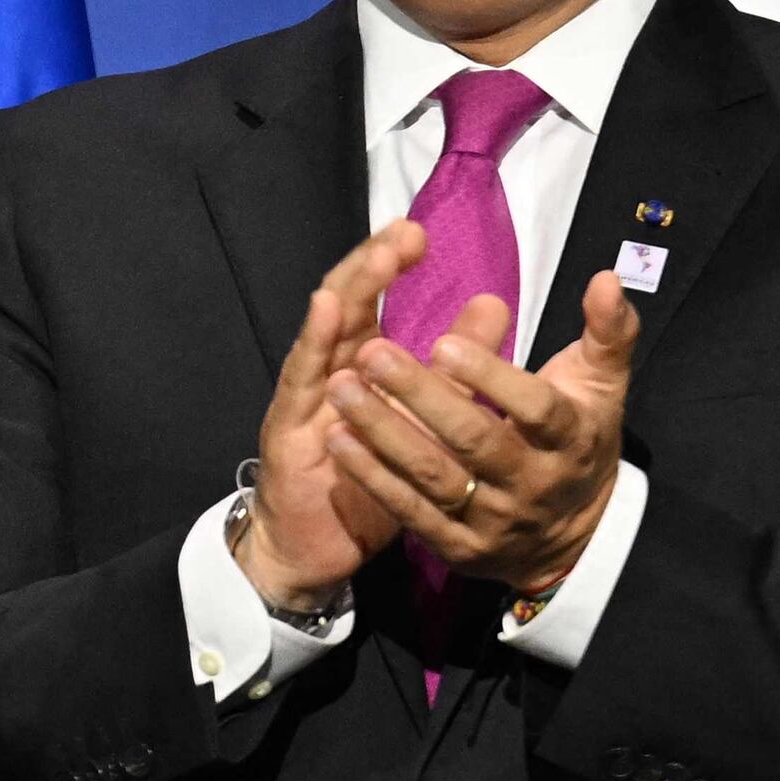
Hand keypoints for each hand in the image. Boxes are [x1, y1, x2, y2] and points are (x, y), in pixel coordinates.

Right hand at [231, 223, 422, 605]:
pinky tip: (326, 310)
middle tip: (403, 232)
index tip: (418, 232)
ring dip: (348, 292)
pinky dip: (312, 341)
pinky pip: (300, 381)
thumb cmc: (365, 484)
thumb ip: (453, 366)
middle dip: (371, 266)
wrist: (315, 548)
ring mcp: (303, 398)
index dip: (390, 267)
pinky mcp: (287, 429)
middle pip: (345, 307)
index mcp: (355, 368)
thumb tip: (492, 304)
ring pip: (324, 334)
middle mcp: (325, 373)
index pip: (372, 304)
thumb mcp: (420, 421)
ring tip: (376, 256)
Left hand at [329, 273, 638, 597]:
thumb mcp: (601, 386)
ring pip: (434, 476)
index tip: (442, 342)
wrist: (572, 535)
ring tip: (341, 387)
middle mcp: (534, 484)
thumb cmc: (578, 437)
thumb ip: (608, 332)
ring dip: (383, 432)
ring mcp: (494, 520)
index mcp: (572, 439)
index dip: (491, 378)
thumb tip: (606, 277)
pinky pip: (410, 511)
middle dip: (421, 397)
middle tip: (371, 354)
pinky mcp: (458, 548)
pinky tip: (338, 439)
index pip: (536, 410)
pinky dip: (372, 476)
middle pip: (476, 441)